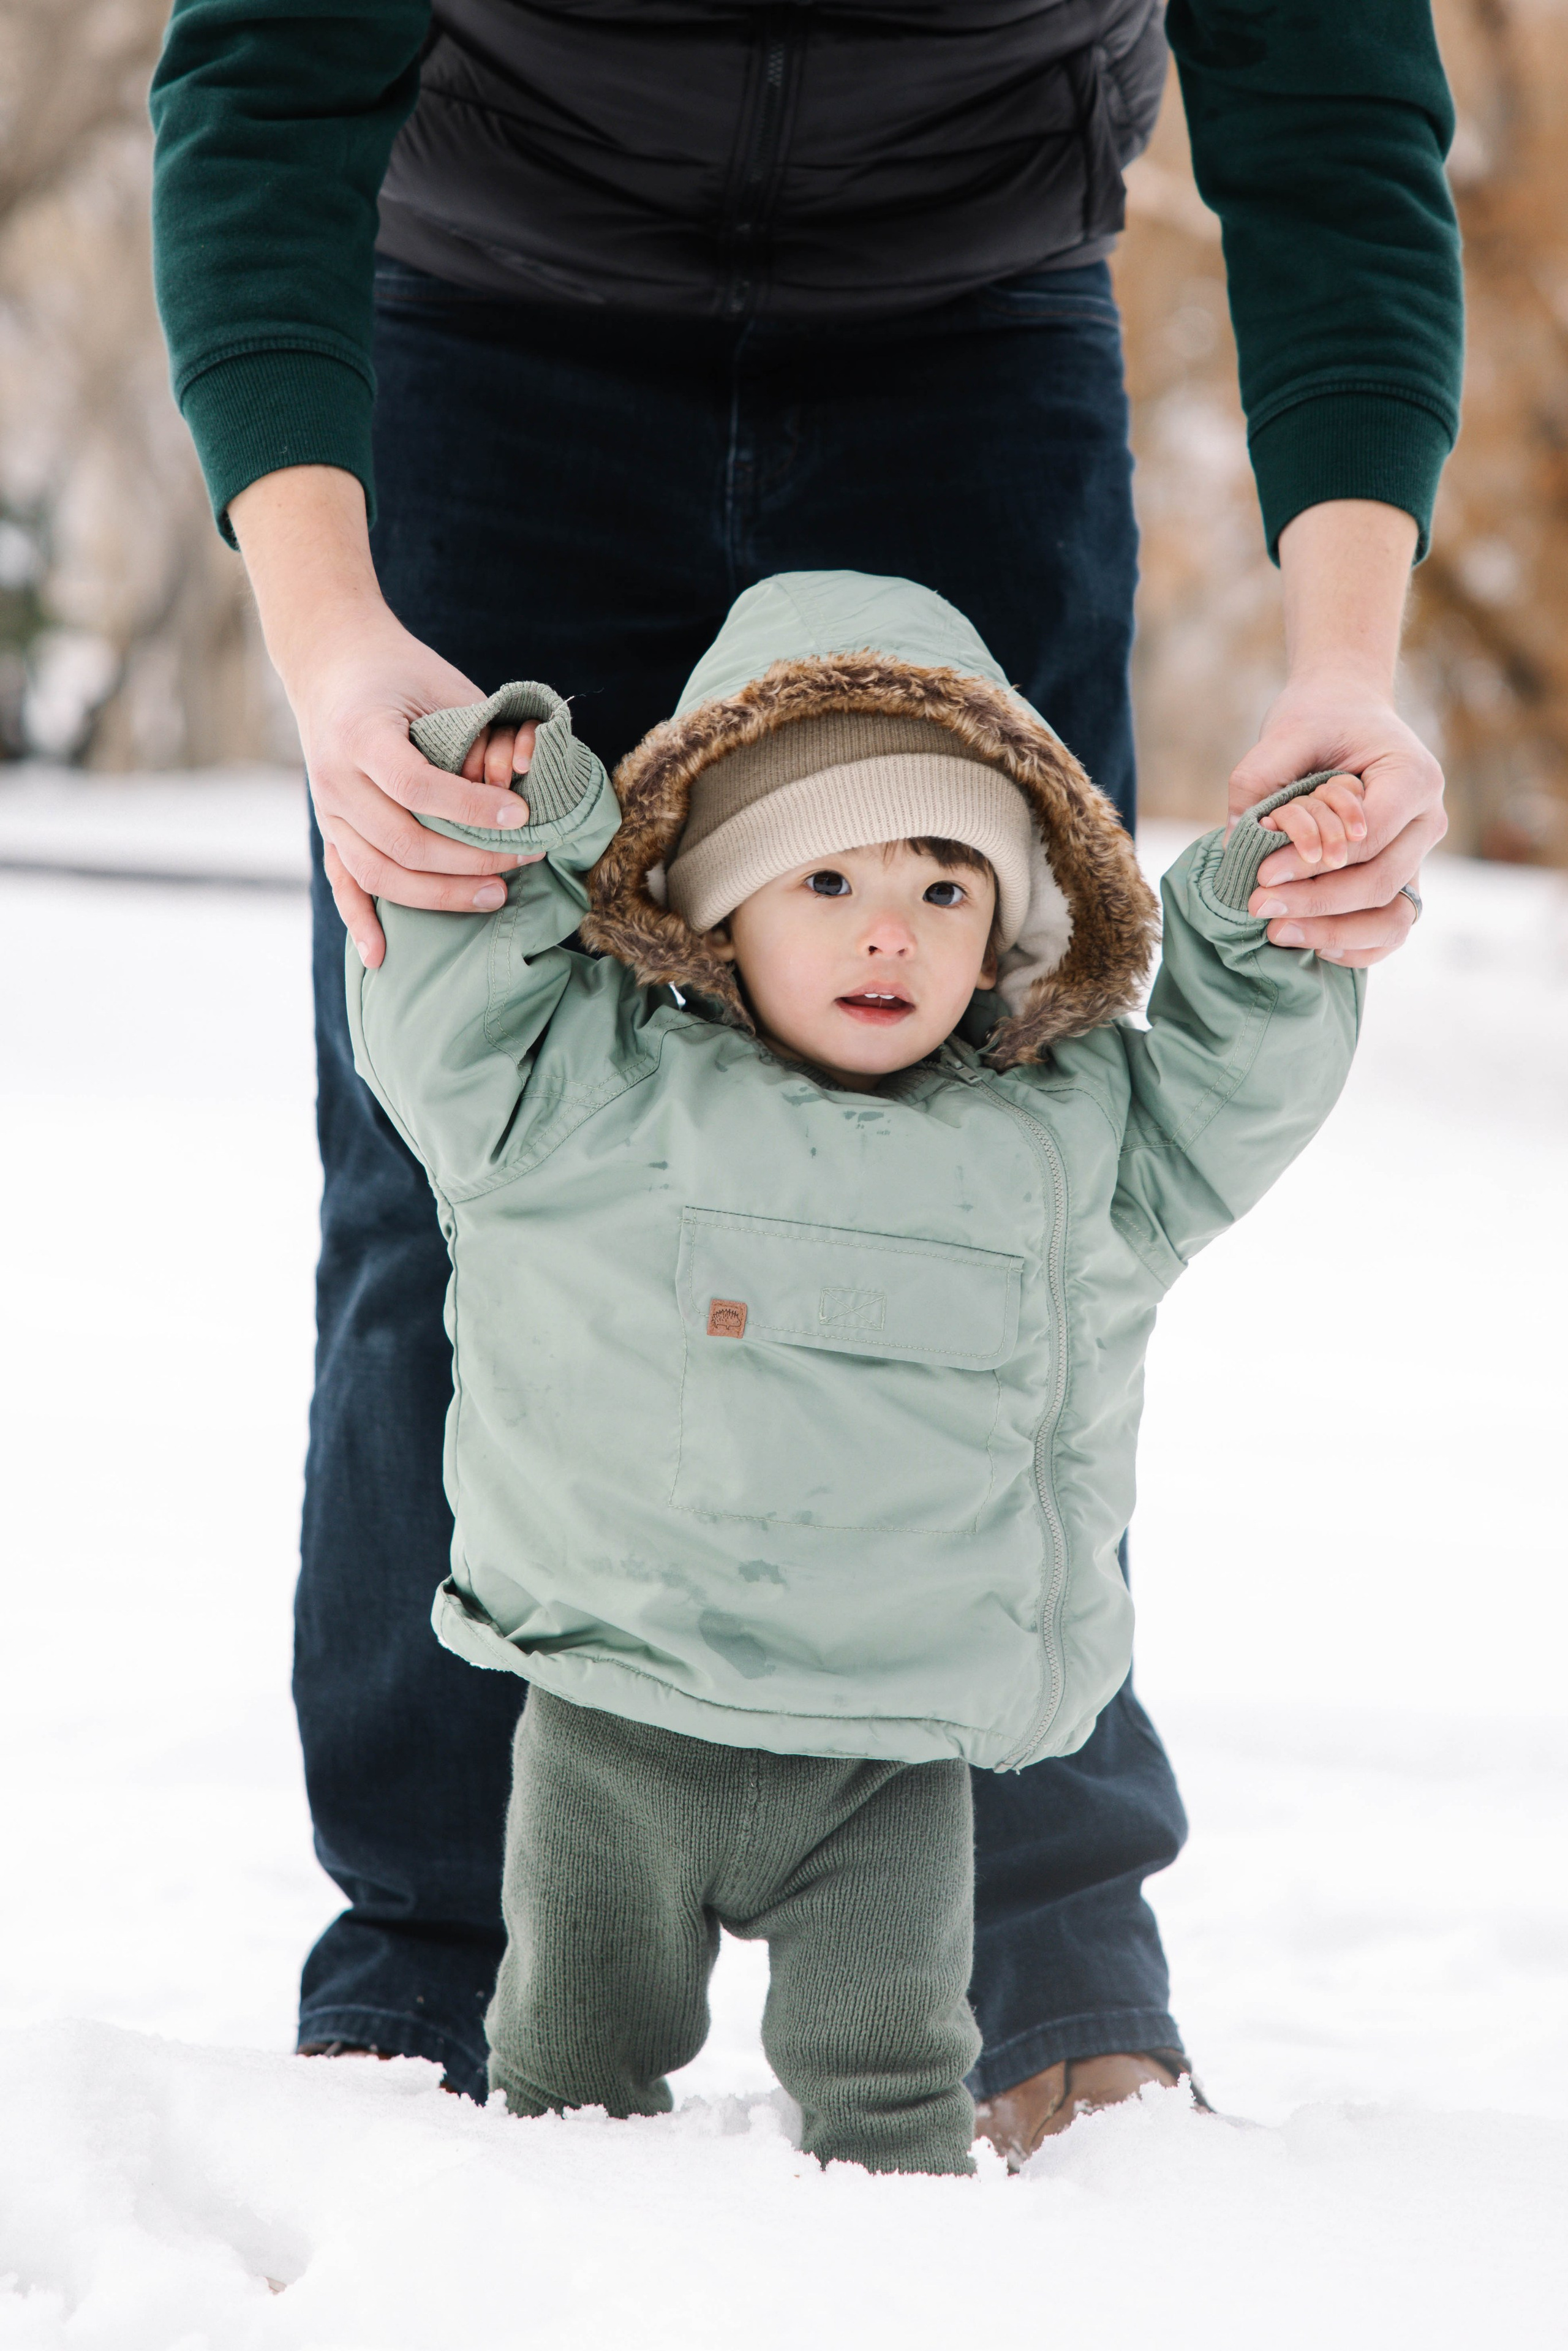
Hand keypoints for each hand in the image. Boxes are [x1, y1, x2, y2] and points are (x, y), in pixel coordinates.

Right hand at [229, 465, 543, 967]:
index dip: (471, 807)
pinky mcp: (329, 828)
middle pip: (401, 838)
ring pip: (378, 871)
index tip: (522, 814)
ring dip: (438, 894)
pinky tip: (381, 956)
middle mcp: (334, 776)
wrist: (333, 662)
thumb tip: (530, 778)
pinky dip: (360, 921)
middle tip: (524, 859)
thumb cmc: (402, 673)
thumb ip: (480, 732)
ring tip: (494, 895)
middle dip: (470, 858)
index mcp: (361, 732)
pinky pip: (342, 883)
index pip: (416, 784)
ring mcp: (328, 808)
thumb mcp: (443, 686)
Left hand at [1228, 674, 1444, 966]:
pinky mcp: (1403, 878)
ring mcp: (1419, 854)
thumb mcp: (1287, 732)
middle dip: (1317, 902)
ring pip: (1395, 916)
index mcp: (1413, 777)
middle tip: (1259, 906)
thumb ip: (1259, 778)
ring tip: (1278, 933)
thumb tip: (1238, 847)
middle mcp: (1427, 820)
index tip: (1261, 873)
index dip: (1313, 863)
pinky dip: (1358, 947)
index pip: (1370, 838)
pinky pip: (1392, 929)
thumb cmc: (1320, 720)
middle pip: (1381, 882)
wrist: (1348, 713)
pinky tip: (1311, 945)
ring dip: (1336, 933)